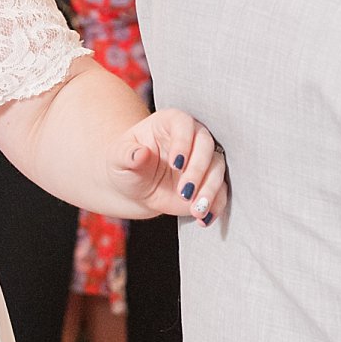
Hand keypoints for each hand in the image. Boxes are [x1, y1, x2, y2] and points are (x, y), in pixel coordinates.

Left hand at [108, 108, 227, 225]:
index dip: (183, 142)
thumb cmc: (125, 164)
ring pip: (217, 168)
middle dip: (198, 170)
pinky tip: (203, 219)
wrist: (134, 186)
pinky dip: (215, 205)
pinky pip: (220, 191)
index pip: (183, 124)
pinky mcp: (208, 181)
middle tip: (184, 193)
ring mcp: (203, 159)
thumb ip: (128, 154)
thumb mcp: (119, 158)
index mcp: (169, 122)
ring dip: (210, 190)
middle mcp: (191, 137)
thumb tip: (140, 154)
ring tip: (196, 209)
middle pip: (206, 145)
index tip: (176, 164)